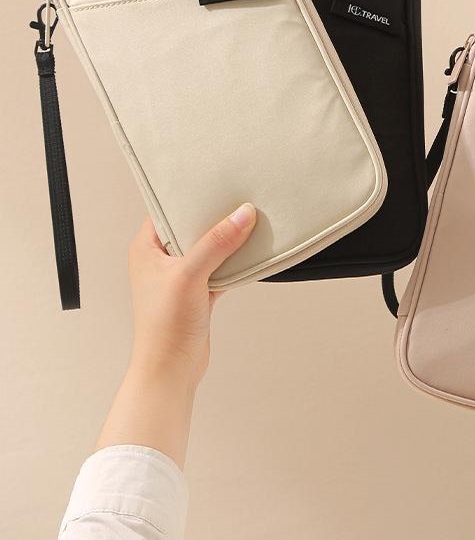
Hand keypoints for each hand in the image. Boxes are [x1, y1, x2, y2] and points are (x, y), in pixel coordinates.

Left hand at [127, 203, 255, 389]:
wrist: (171, 370)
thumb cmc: (163, 326)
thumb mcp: (189, 275)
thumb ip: (217, 242)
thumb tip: (243, 214)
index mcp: (146, 249)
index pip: (166, 210)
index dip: (189, 196)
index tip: (214, 183)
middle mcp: (161, 260)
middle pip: (192, 227)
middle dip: (215, 216)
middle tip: (237, 199)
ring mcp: (181, 276)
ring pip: (209, 248)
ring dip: (227, 240)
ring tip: (249, 221)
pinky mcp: (198, 292)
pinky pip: (220, 267)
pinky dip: (234, 262)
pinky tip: (250, 253)